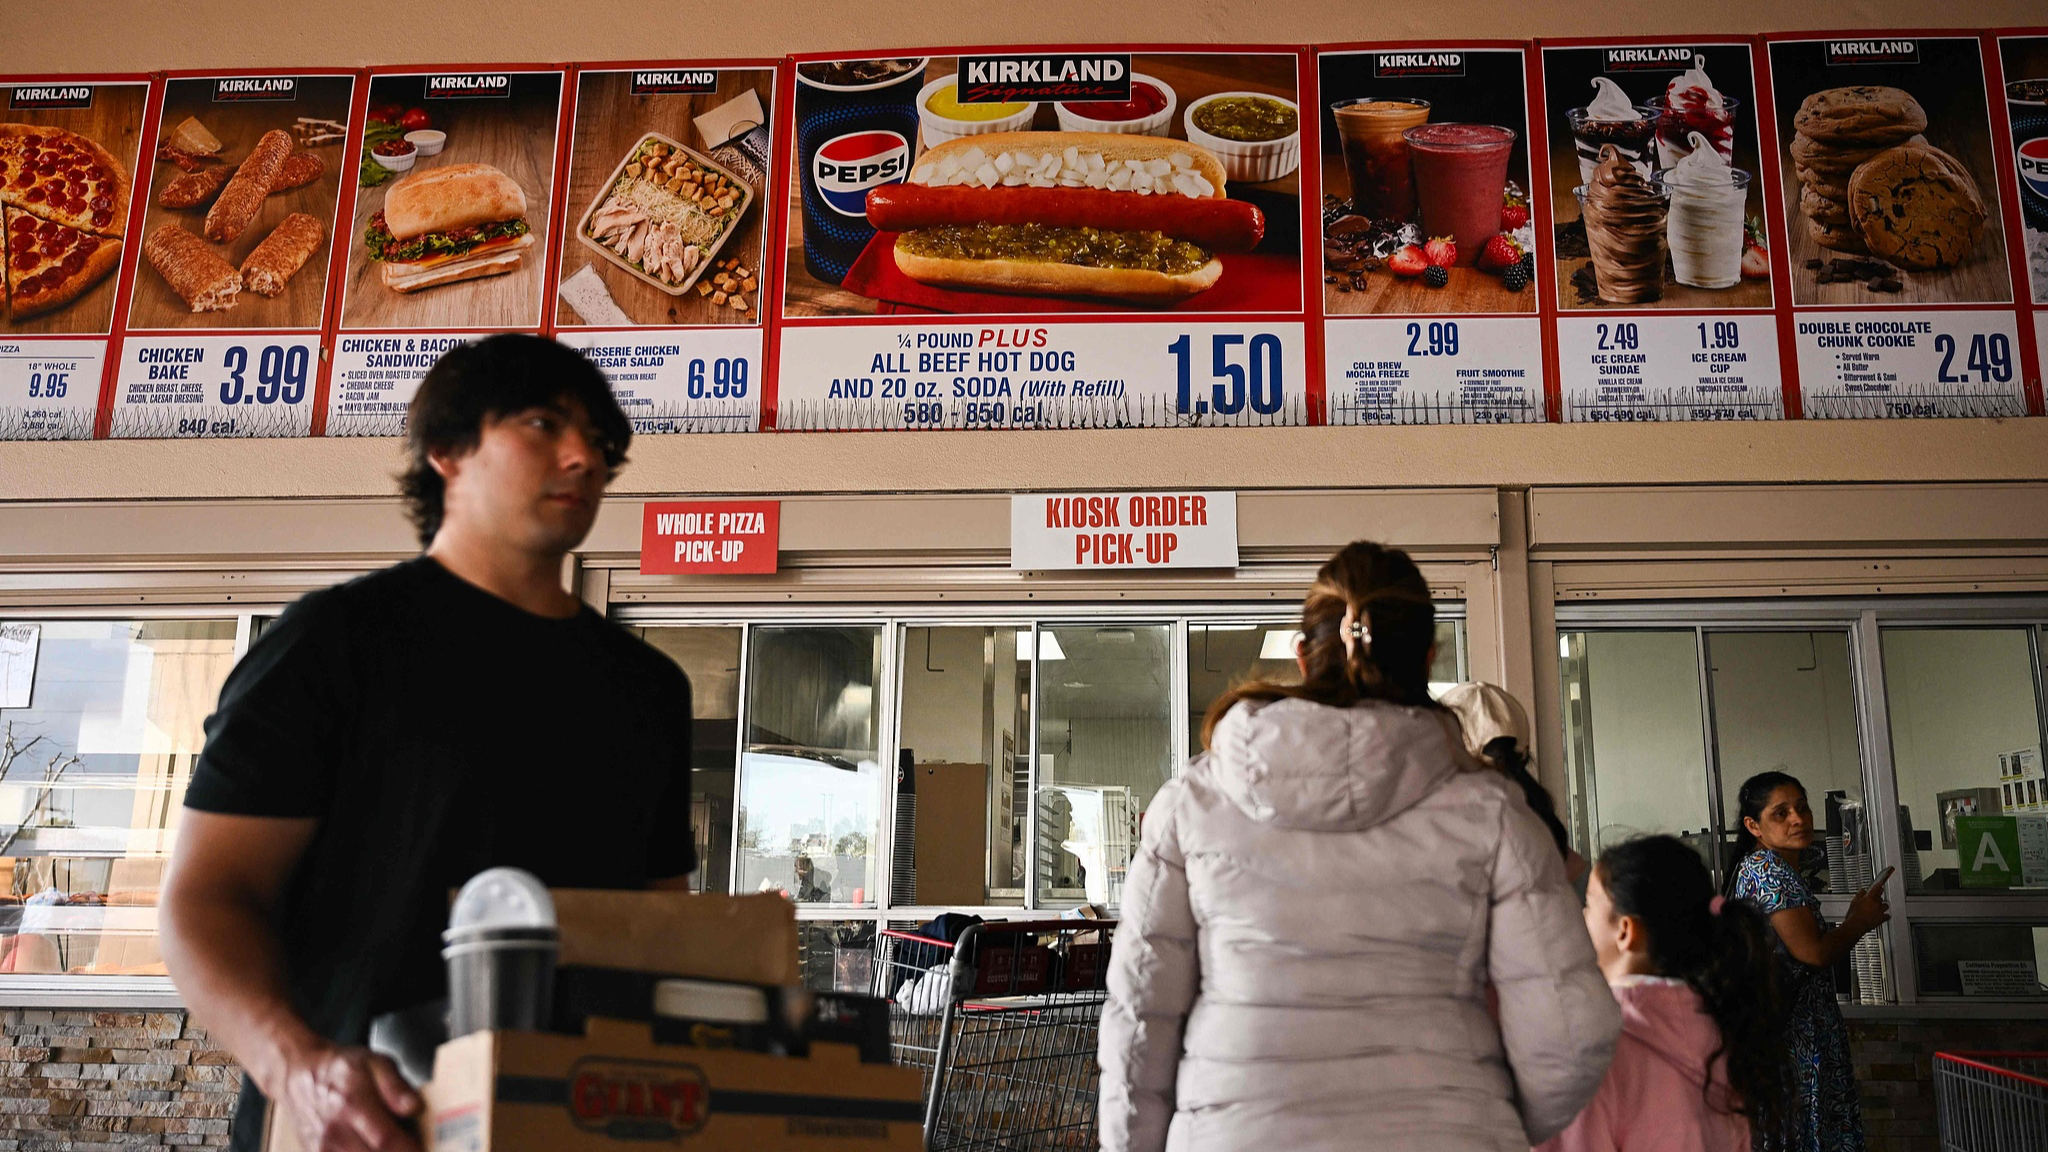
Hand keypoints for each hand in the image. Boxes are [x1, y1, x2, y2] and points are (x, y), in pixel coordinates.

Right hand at [279, 1042, 421, 1151]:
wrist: (300, 1075)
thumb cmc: (343, 1068)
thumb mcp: (377, 1063)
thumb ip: (397, 1087)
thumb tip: (415, 1108)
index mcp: (354, 1105)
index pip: (386, 1140)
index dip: (410, 1150)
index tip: (426, 1149)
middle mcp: (336, 1132)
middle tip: (413, 1144)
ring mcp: (323, 1149)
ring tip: (394, 1145)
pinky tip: (371, 1147)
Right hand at [1845, 874, 1891, 937]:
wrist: (1857, 925)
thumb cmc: (1854, 914)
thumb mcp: (1854, 901)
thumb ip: (1859, 894)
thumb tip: (1862, 890)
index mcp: (1870, 898)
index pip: (1876, 889)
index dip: (1878, 886)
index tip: (1880, 884)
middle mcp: (1877, 904)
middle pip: (1881, 897)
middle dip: (1879, 896)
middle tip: (1876, 896)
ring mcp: (1880, 911)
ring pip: (1885, 906)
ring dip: (1883, 905)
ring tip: (1881, 905)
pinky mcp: (1881, 919)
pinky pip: (1887, 916)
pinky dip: (1886, 915)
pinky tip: (1885, 915)